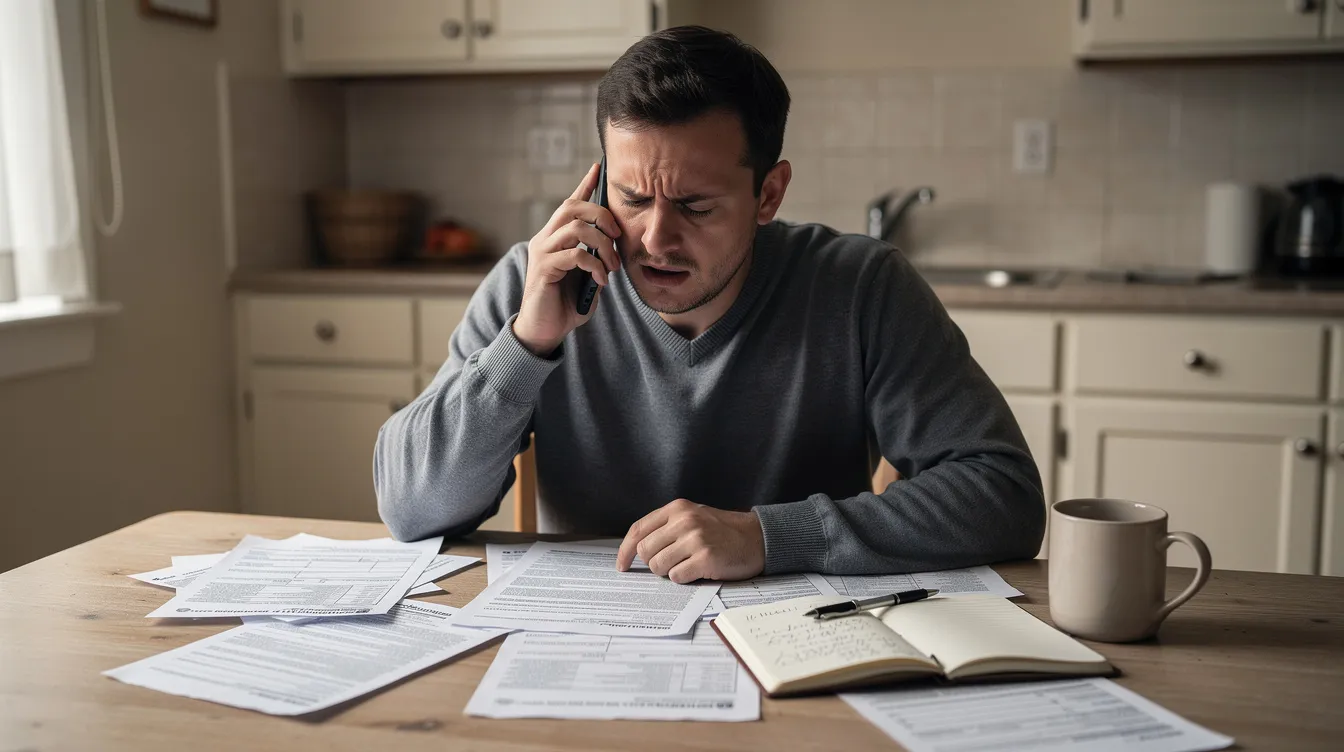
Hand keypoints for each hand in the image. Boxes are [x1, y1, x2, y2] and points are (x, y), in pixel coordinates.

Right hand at [513, 162, 620, 356]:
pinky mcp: (543, 270)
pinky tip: (601, 280)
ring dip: (602, 245)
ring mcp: (542, 253)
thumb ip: (596, 259)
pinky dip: (594, 265)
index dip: (585, 184)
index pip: (570, 203)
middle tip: (617, 236)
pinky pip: (574, 255)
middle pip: (571, 207)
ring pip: (575, 228)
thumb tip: (612, 247)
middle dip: (601, 215)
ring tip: (612, 266)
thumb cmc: (565, 305)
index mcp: (555, 238)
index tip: (599, 167)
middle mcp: (545, 239)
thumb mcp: (587, 278)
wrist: (543, 332)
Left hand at [617, 499, 765, 583]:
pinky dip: (684, 578)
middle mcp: (684, 521)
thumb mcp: (693, 516)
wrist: (757, 538)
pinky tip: (698, 570)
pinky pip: (677, 577)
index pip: (639, 530)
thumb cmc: (723, 530)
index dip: (625, 550)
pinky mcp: (706, 559)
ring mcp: (695, 540)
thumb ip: (667, 526)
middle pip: (646, 551)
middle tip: (671, 563)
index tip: (622, 565)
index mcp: (678, 508)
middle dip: (653, 563)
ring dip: (669, 571)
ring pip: (658, 566)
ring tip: (688, 564)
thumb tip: (637, 548)